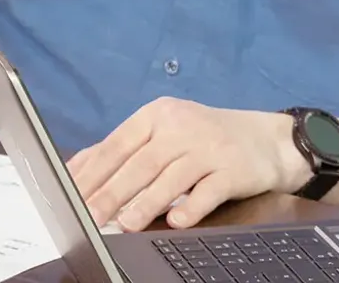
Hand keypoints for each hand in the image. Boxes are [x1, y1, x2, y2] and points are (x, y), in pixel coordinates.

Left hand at [67, 98, 305, 231]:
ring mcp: (210, 147)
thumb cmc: (206, 139)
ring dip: (147, 202)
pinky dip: (192, 207)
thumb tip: (75, 169)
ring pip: (172, 177)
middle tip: (89, 217)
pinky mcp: (234, 169)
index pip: (117, 145)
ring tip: (127, 224)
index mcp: (158, 115)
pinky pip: (209, 191)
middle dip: (111, 193)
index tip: (70, 197)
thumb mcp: (164, 132)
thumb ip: (123, 149)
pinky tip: (176, 221)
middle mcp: (182, 127)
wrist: (269, 140)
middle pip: (141, 163)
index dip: (92, 173)